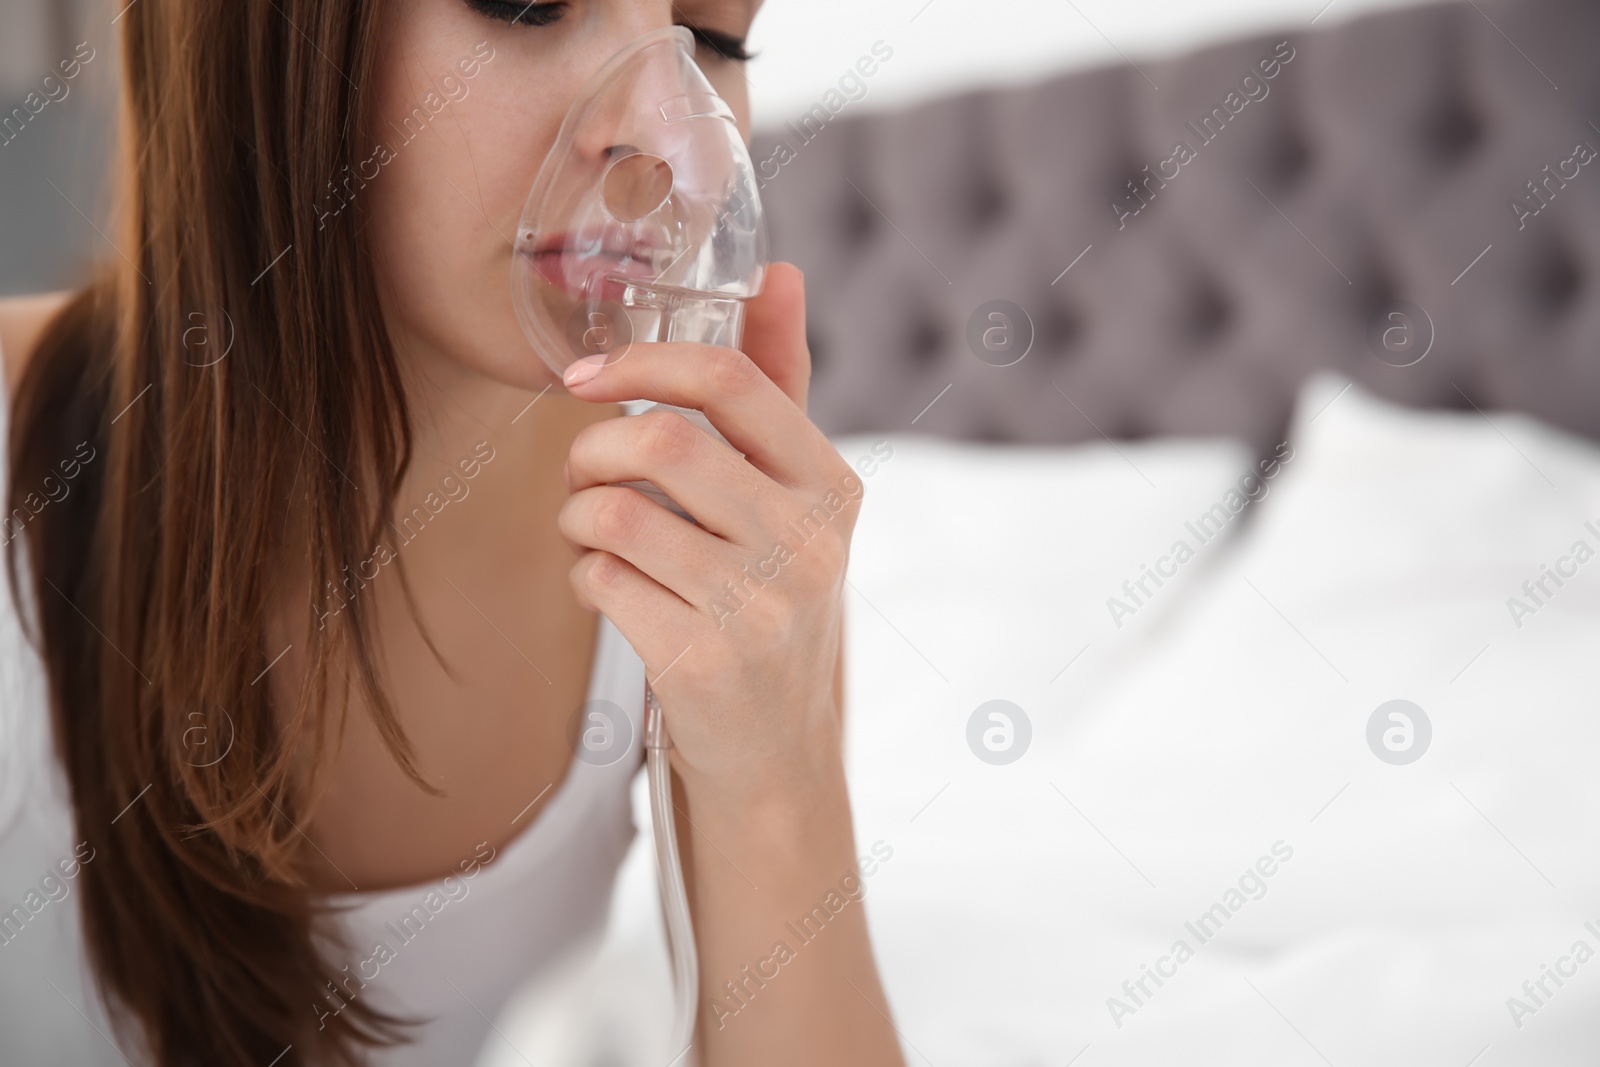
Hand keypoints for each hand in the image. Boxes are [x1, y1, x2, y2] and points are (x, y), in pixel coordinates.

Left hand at [557, 263, 856, 807]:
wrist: (778, 750)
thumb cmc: (773, 599)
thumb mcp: (795, 496)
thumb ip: (781, 382)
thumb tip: (779, 270)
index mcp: (833, 485)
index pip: (731, 380)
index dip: (643, 361)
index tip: (590, 377)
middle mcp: (808, 542)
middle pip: (661, 441)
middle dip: (592, 448)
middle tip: (583, 472)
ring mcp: (761, 607)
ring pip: (616, 512)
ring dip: (577, 515)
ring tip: (589, 530)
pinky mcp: (705, 662)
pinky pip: (600, 581)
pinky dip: (583, 575)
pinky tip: (608, 588)